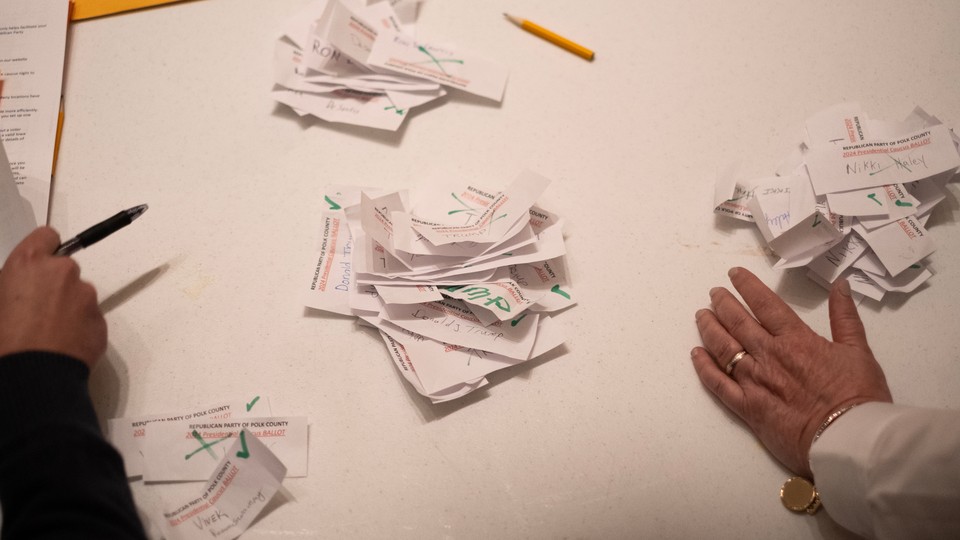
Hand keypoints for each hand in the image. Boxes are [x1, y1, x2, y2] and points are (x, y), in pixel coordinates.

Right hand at [0, 227, 106, 367]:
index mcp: (29, 263)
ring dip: (68, 306)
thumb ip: (13, 285)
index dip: (43, 249)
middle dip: (54, 283)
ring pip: (79, 294)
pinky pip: (89, 317)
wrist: (31, 376)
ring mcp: (86, 296)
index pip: (47, 236)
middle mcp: (63, 272)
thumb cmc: (4, 340)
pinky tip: (62, 344)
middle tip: (36, 309)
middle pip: (64, 268)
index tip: (39, 263)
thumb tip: (20, 291)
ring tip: (48, 332)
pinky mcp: (100, 320)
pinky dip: (79, 326)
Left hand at [691, 267, 891, 477]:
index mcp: (796, 340)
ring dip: (709, 328)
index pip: (765, 305)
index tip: (734, 275)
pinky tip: (696, 354)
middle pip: (738, 322)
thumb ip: (845, 316)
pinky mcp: (747, 407)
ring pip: (723, 348)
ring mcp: (755, 381)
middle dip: (723, 304)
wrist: (848, 440)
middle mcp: (769, 356)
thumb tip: (841, 284)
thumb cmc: (858, 397)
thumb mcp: (858, 350)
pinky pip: (718, 384)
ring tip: (701, 315)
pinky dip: (704, 367)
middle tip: (713, 293)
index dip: (747, 286)